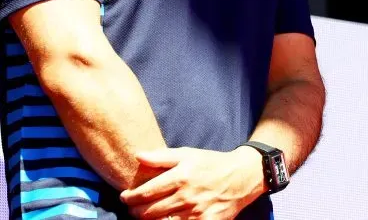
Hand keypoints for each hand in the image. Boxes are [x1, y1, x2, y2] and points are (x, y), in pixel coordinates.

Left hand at [119, 146, 264, 218]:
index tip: (125, 196)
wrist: (243, 176)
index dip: (130, 197)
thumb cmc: (212, 163)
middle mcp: (187, 196)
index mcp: (181, 176)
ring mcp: (196, 213)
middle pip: (148, 213)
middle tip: (132, 208)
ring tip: (145, 215)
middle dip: (135, 212)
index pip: (145, 193)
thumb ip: (162, 157)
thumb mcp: (188, 154)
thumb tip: (137, 155)